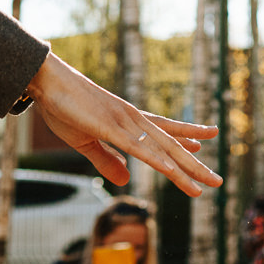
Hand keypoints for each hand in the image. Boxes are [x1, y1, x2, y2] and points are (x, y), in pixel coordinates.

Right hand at [27, 53, 222, 195]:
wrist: (46, 81)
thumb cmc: (63, 107)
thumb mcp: (85, 142)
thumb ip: (106, 161)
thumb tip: (126, 181)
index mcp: (126, 121)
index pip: (162, 131)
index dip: (184, 138)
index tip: (202, 144)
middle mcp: (133, 119)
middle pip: (171, 144)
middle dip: (195, 163)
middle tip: (217, 180)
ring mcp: (125, 122)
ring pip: (163, 150)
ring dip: (187, 168)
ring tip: (208, 182)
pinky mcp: (112, 128)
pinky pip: (141, 149)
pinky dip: (160, 162)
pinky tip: (175, 173)